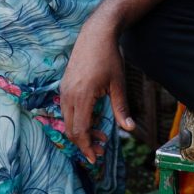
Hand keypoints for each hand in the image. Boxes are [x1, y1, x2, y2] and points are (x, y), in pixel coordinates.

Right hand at [61, 18, 134, 163]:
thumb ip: (121, 108)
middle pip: (71, 130)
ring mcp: (64, 91)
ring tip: (101, 137)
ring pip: (68, 121)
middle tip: (101, 151)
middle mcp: (68, 95)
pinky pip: (67, 111)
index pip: (80, 130)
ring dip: (82, 133)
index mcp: (82, 96)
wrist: (95, 35)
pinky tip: (93, 122)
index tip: (95, 158)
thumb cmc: (109, 58)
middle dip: (85, 143)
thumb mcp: (118, 84)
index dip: (87, 147)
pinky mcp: (64, 87)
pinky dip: (78, 121)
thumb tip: (130, 129)